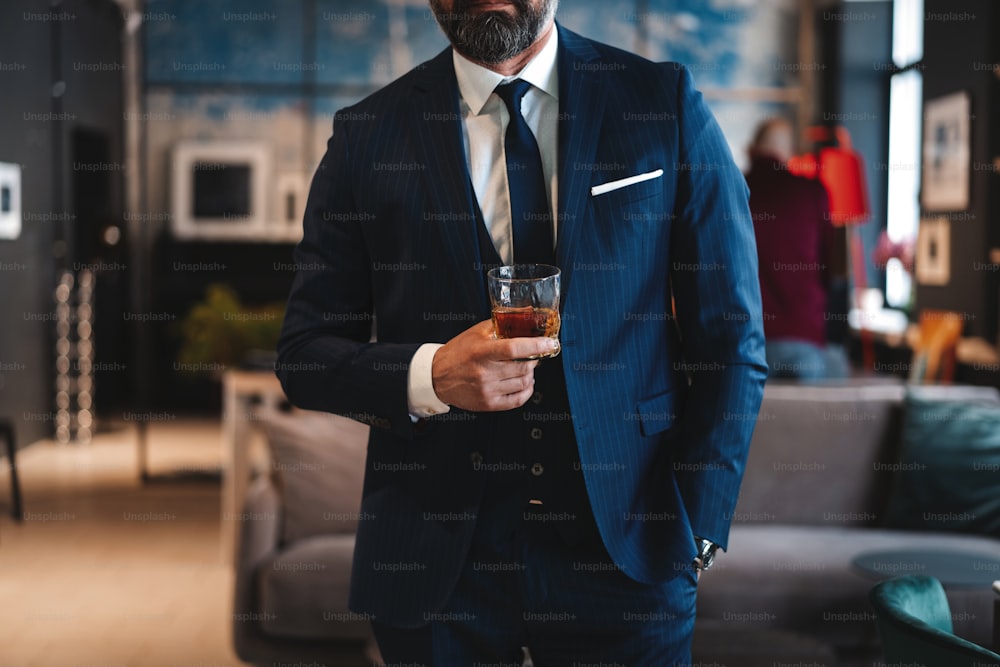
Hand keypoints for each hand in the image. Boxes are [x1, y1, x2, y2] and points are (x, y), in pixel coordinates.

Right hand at [431, 320, 556, 411]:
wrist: (437, 376)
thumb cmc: (458, 352)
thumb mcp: (475, 333)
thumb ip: (499, 325)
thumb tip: (524, 317)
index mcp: (481, 352)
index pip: (514, 349)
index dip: (536, 346)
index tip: (550, 343)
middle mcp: (484, 372)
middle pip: (523, 367)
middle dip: (534, 359)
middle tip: (533, 354)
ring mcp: (487, 390)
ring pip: (523, 382)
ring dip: (530, 374)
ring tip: (526, 367)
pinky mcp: (488, 404)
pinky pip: (518, 399)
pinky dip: (527, 390)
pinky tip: (524, 382)